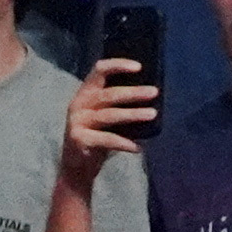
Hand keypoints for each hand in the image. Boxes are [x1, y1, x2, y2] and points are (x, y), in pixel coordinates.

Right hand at [63, 53, 156, 174]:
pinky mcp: (79, 140)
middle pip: (109, 94)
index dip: (118, 65)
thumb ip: (119, 102)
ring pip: (109, 115)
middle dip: (133, 93)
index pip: (99, 70)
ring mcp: (77, 122)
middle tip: (154, 92)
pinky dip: (124, 143)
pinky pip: (106, 139)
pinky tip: (137, 148)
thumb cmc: (98, 135)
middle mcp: (79, 104)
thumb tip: (151, 91)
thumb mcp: (105, 114)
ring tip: (152, 115)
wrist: (76, 166)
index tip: (139, 67)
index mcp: (86, 92)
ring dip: (133, 114)